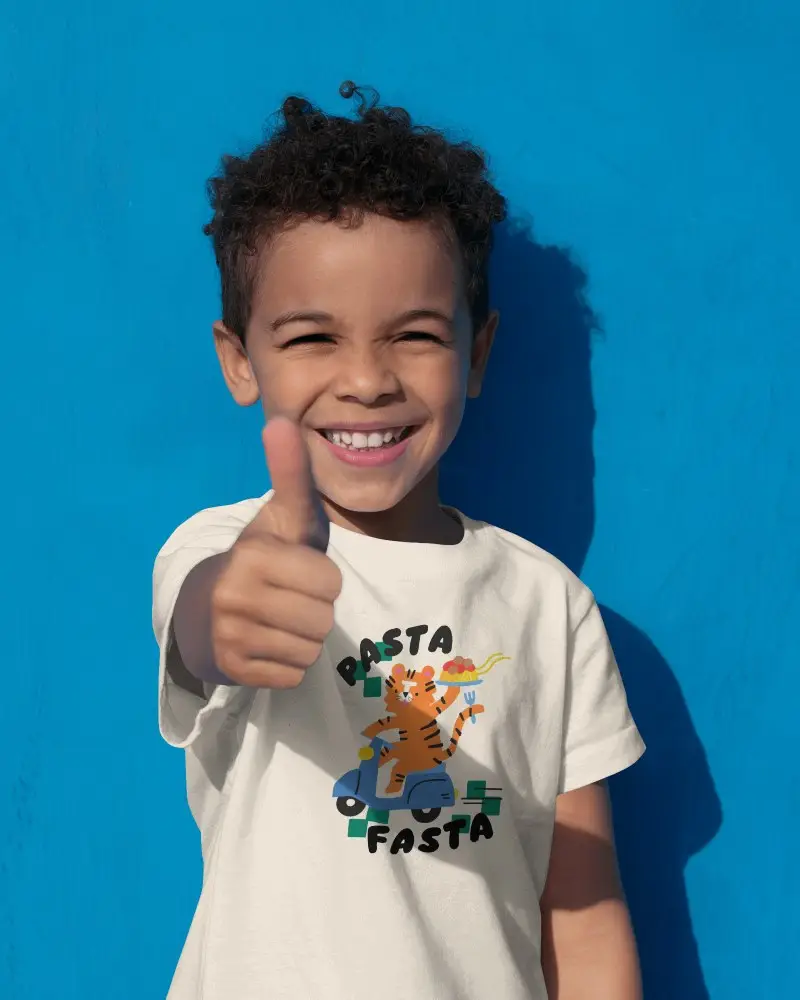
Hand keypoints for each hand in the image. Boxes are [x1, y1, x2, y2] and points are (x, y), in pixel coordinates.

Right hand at [210, 417, 341, 687]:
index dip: (323, 579)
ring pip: (308, 649)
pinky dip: (286, 664)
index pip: (330, 584)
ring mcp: (229, 637)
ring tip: (277, 620)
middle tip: (288, 599)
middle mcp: (235, 597)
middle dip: (314, 611)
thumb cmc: (263, 557)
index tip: (298, 571)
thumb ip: (289, 474)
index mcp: (253, 556)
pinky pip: (291, 675)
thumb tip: (280, 421)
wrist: (205, 607)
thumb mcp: (281, 516)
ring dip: (302, 638)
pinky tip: (265, 644)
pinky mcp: (229, 671)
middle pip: (322, 620)